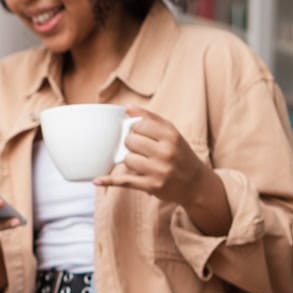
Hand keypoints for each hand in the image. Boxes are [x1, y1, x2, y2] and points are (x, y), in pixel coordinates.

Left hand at [95, 106, 209, 204]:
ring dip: (129, 161)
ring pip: (127, 159)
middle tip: (140, 149)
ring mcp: (159, 170)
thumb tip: (127, 107)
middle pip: (130, 141)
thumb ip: (150, 118)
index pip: (139, 124)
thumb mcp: (171, 133)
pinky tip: (96, 180)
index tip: (139, 133)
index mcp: (171, 136)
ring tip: (141, 162)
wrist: (196, 184)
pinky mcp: (151, 186)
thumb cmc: (179, 154)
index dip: (134, 128)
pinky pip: (124, 181)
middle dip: (130, 145)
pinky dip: (108, 181)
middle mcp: (167, 152)